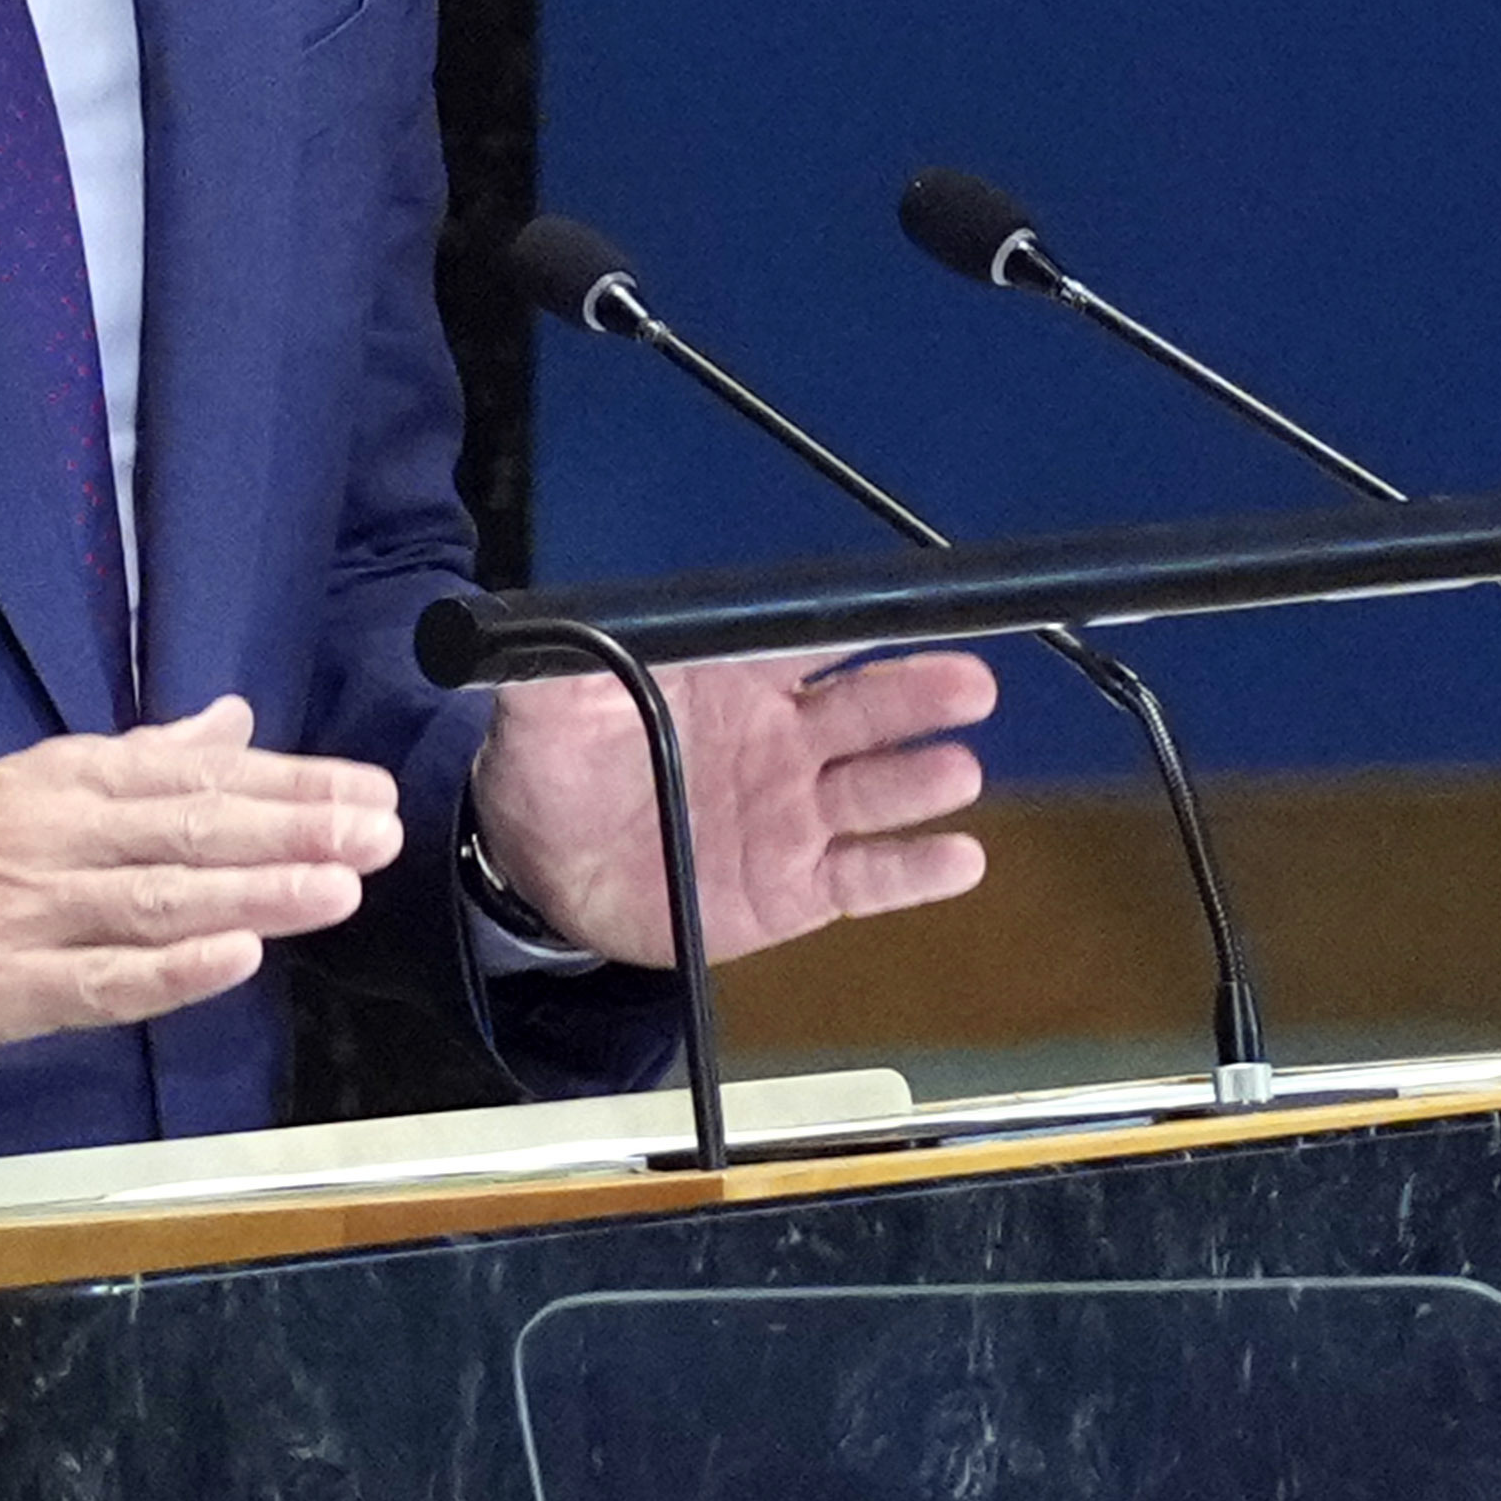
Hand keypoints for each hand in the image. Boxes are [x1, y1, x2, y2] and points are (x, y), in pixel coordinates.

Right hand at [0, 699, 400, 1074]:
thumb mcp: (18, 785)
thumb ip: (133, 761)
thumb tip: (230, 721)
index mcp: (55, 784)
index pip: (191, 777)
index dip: (285, 782)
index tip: (364, 786)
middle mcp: (49, 838)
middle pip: (189, 828)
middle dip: (294, 827)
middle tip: (382, 828)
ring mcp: (25, 916)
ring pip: (157, 897)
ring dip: (255, 888)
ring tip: (339, 883)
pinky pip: (97, 980)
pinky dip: (168, 968)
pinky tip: (234, 957)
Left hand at [466, 648, 996, 971]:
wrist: (542, 872)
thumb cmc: (556, 769)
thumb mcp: (541, 708)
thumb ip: (550, 665)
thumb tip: (532, 625)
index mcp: (731, 683)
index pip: (804, 644)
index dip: (851, 628)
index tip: (902, 611)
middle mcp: (782, 742)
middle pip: (863, 711)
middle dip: (917, 695)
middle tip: (968, 685)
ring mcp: (796, 817)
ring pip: (875, 791)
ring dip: (920, 781)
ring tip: (956, 773)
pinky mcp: (797, 889)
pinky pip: (867, 877)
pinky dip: (915, 871)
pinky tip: (959, 858)